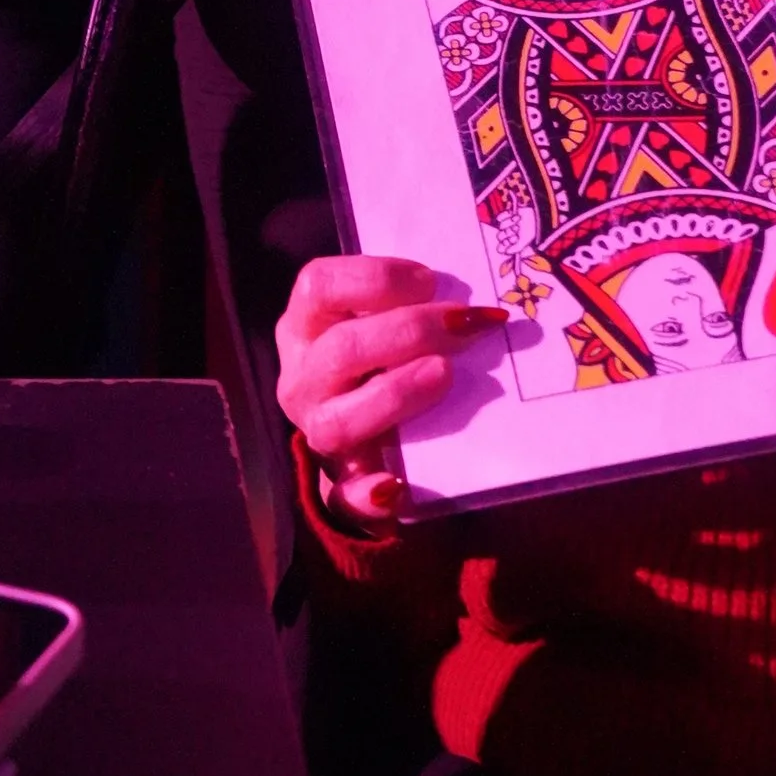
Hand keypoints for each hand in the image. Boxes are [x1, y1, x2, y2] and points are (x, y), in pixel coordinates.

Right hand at [274, 253, 507, 520]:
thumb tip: (473, 301)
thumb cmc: (386, 358)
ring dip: (395, 394)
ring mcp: (317, 431)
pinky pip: (343, 497)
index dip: (374, 278)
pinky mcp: (338, 486)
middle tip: (465, 323)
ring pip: (339, 419)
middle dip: (408, 331)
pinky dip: (368, 493)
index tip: (430, 280)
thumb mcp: (382, 322)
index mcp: (306, 325)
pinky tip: (395, 487)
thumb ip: (410, 305)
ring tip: (444, 375)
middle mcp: (302, 377)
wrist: (376, 442)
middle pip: (341, 348)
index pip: (318, 285)